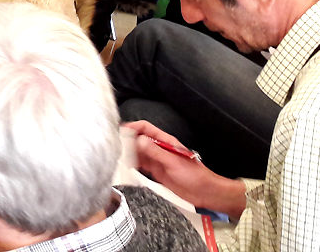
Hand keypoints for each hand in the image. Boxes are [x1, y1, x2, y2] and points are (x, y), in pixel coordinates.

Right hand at [123, 121, 246, 218]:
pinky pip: (141, 165)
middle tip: (115, 146)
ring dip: (128, 153)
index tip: (120, 131)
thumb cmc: (194, 175)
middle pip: (138, 139)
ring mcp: (156, 160)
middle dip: (126, 140)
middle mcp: (158, 148)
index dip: (132, 127)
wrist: (205, 192)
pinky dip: (132, 164)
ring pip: (138, 152)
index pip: (145, 127)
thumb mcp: (173, 162)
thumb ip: (155, 151)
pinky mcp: (156, 172)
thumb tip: (138, 139)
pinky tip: (126, 166)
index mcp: (165, 141)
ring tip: (117, 156)